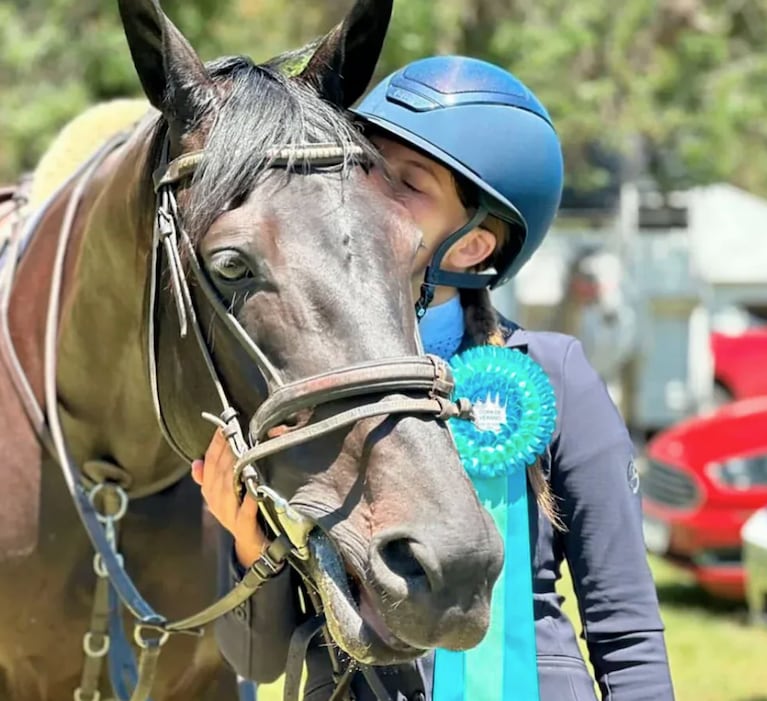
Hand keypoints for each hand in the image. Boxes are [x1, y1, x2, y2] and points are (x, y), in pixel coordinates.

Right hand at [191, 429, 269, 566]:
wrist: (250, 543)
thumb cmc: (238, 512)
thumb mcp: (222, 494)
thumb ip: (209, 477)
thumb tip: (196, 462)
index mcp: (210, 492)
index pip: (209, 464)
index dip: (215, 446)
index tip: (222, 428)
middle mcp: (216, 502)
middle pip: (218, 474)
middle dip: (224, 453)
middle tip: (232, 434)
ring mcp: (228, 515)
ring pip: (228, 489)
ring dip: (234, 470)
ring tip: (241, 453)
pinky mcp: (243, 525)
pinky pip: (245, 510)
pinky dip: (249, 497)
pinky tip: (254, 485)